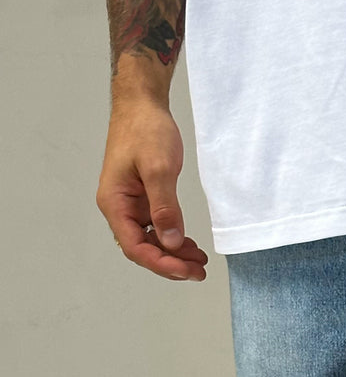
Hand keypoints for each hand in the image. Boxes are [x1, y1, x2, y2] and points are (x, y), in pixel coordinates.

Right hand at [96, 98, 207, 280]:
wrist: (142, 105)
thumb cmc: (145, 129)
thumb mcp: (159, 167)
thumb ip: (165, 206)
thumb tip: (170, 241)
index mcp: (114, 203)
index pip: (135, 247)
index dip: (160, 263)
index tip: (186, 271)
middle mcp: (119, 208)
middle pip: (143, 249)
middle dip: (171, 264)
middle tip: (200, 271)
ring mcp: (131, 205)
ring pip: (151, 242)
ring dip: (175, 255)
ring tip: (200, 262)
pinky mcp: (143, 200)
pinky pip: (157, 228)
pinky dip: (174, 239)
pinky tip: (190, 245)